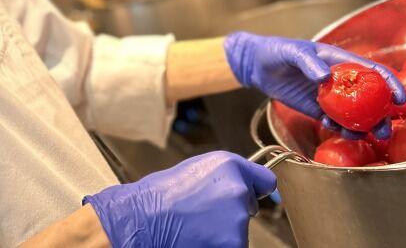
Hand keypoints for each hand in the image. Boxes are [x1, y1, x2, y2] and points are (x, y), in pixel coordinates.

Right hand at [83, 151, 275, 247]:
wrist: (140, 221)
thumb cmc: (158, 197)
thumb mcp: (194, 171)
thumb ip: (222, 178)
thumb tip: (242, 189)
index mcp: (229, 165)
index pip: (265, 181)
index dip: (255, 190)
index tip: (252, 196)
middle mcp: (238, 190)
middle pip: (248, 207)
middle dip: (230, 212)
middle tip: (200, 214)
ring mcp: (238, 220)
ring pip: (239, 230)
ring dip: (223, 232)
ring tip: (193, 227)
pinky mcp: (234, 245)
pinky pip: (232, 245)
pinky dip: (217, 245)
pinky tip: (196, 240)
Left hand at [224, 32, 405, 138]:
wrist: (257, 65)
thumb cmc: (276, 51)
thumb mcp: (291, 52)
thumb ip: (308, 62)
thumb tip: (325, 76)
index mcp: (340, 60)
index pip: (371, 71)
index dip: (390, 83)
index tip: (401, 99)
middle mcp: (340, 80)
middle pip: (369, 99)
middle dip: (381, 115)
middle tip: (385, 130)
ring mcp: (330, 96)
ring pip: (354, 114)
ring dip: (362, 127)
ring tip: (360, 136)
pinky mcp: (317, 109)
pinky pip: (334, 122)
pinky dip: (338, 128)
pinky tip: (332, 128)